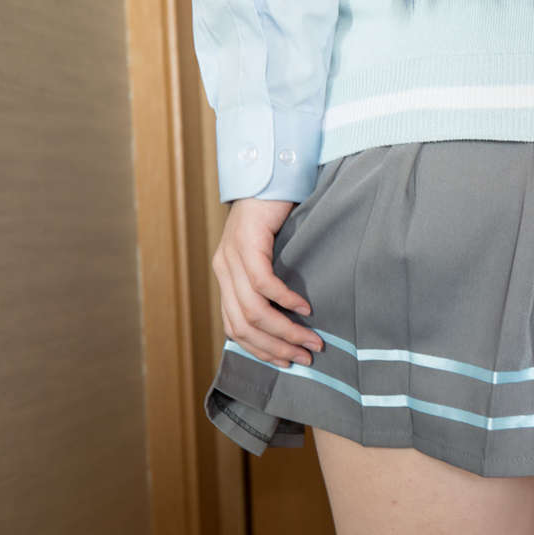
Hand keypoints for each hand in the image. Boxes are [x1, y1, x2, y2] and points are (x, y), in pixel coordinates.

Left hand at [211, 197, 323, 368]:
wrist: (271, 173)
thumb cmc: (277, 214)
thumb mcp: (269, 253)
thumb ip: (268, 281)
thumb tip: (288, 317)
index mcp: (225, 275)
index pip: (235, 327)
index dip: (261, 349)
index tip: (288, 361)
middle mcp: (223, 268)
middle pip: (244, 325)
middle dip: (276, 347)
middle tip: (306, 356)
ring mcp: (232, 256)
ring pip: (254, 310)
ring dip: (285, 331)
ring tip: (310, 339)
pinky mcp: (247, 243)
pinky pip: (264, 283)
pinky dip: (285, 300)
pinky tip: (303, 307)